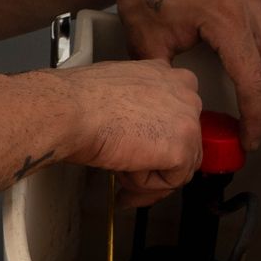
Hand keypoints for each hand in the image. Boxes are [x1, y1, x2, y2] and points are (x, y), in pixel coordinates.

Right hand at [54, 58, 202, 209]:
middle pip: (185, 144)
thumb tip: (142, 128)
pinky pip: (170, 182)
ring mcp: (187, 120)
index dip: (159, 140)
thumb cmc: (82, 99)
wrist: (72, 110)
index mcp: (168, 75)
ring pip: (179, 166)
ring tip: (121, 172)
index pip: (179, 117)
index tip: (144, 152)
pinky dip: (144, 185)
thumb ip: (141, 104)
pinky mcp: (181, 149)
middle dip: (158, 164)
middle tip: (128, 172)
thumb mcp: (120, 88)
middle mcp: (185, 93)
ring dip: (149, 177)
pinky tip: (123, 170)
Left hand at [104, 0, 260, 149]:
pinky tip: (253, 73)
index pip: (255, 80)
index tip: (248, 140)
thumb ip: (174, 84)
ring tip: (257, 105)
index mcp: (227, 19)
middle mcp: (252, 3)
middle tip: (257, 126)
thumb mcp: (150, 46)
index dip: (256, 118)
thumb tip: (188, 117)